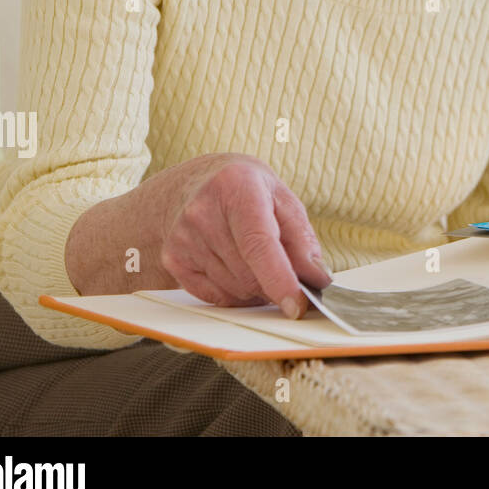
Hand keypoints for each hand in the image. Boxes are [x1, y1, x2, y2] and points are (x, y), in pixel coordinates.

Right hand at [158, 153, 332, 317]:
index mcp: (237, 187)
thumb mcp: (282, 199)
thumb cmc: (248, 190)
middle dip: (274, 283)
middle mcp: (203, 212)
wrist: (198, 183)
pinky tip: (238, 271)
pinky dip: (235, 295)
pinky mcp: (172, 259)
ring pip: (233, 289)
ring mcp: (182, 237)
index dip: (279, 278)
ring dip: (256, 289)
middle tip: (286, 273)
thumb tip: (316, 279)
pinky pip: (214, 297)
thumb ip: (302, 239)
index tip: (296, 305)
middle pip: (248, 274)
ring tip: (258, 262)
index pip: (258, 243)